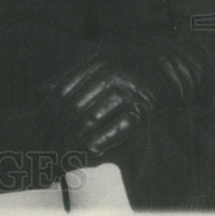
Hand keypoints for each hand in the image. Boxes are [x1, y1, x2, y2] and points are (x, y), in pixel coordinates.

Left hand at [37, 40, 212, 157]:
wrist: (177, 66)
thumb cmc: (133, 66)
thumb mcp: (101, 60)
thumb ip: (73, 74)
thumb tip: (41, 92)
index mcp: (94, 62)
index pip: (62, 90)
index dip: (47, 112)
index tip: (37, 129)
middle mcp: (108, 73)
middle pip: (73, 107)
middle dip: (56, 130)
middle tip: (45, 148)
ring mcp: (127, 88)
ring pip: (93, 118)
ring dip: (73, 140)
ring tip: (61, 155)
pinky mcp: (145, 105)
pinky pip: (118, 127)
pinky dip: (101, 141)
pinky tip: (87, 153)